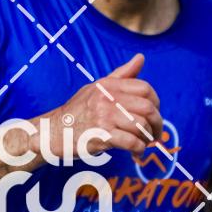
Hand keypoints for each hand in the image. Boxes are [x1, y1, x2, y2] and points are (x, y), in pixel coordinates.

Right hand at [48, 53, 162, 157]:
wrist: (54, 131)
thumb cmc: (78, 111)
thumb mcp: (98, 88)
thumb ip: (121, 75)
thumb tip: (141, 58)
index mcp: (109, 85)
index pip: (144, 88)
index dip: (156, 102)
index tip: (154, 114)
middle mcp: (107, 99)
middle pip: (147, 108)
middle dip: (157, 123)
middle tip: (155, 133)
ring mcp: (104, 117)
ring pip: (141, 126)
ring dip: (147, 138)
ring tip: (145, 144)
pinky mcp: (101, 136)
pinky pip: (131, 143)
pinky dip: (138, 150)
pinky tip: (136, 153)